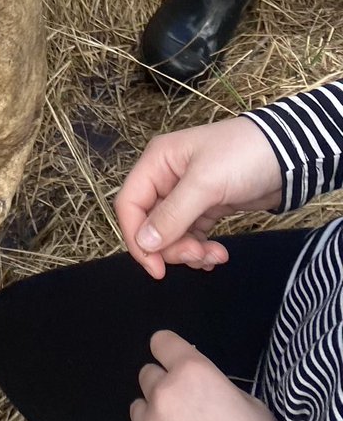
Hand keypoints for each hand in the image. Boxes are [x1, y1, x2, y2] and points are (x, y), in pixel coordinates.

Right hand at [114, 117, 282, 278]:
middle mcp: (166, 178)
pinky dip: (200, 249)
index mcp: (157, 163)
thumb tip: (144, 244)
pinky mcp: (207, 206)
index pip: (130, 204)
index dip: (137, 237)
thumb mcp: (206, 184)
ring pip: (171, 232)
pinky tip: (216, 256)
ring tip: (216, 256)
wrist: (291, 153)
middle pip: (150, 223)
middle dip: (171, 246)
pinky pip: (191, 234)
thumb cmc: (243, 156)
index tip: (156, 267)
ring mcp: (186, 194)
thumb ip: (172, 215)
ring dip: (189, 250)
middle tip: (197, 257)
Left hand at [114, 331, 320, 420]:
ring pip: (137, 409)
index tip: (174, 360)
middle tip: (187, 410)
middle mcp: (165, 395)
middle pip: (148, 375)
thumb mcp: (254, 408)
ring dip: (153, 417)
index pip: (162, 342)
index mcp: (193, 374)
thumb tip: (201, 388)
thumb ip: (218, 388)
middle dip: (165, 386)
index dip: (169, 350)